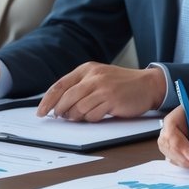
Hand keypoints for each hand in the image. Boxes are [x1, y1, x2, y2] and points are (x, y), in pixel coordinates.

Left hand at [37, 63, 164, 121]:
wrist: (147, 84)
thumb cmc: (121, 84)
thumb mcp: (99, 77)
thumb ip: (81, 86)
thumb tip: (59, 104)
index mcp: (87, 69)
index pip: (60, 85)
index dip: (48, 100)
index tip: (41, 112)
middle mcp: (93, 77)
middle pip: (66, 98)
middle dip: (60, 110)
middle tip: (60, 117)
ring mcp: (103, 88)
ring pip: (78, 108)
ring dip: (76, 116)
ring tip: (81, 116)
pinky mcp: (112, 100)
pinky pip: (92, 115)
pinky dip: (90, 119)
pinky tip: (97, 115)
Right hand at [158, 104, 188, 167]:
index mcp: (182, 112)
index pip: (171, 125)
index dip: (178, 141)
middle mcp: (174, 122)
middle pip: (165, 138)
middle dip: (179, 153)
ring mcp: (172, 135)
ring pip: (166, 149)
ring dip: (179, 159)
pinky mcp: (173, 146)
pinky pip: (169, 156)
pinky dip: (179, 162)